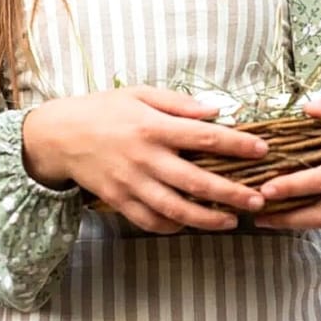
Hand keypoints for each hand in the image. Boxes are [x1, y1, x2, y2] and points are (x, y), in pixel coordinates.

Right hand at [21, 84, 270, 233]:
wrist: (58, 135)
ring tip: (232, 221)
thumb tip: (216, 111)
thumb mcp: (141, 94)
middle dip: (231, 193)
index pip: (206, 137)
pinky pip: (150, 221)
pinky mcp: (118, 201)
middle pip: (197, 181)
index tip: (262, 150)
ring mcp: (131, 183)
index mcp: (155, 127)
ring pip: (176, 209)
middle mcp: (146, 158)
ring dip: (207, 219)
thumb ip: (179, 103)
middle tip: (258, 200)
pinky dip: (173, 226)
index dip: (237, 145)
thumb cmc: (104, 109)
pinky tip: (191, 225)